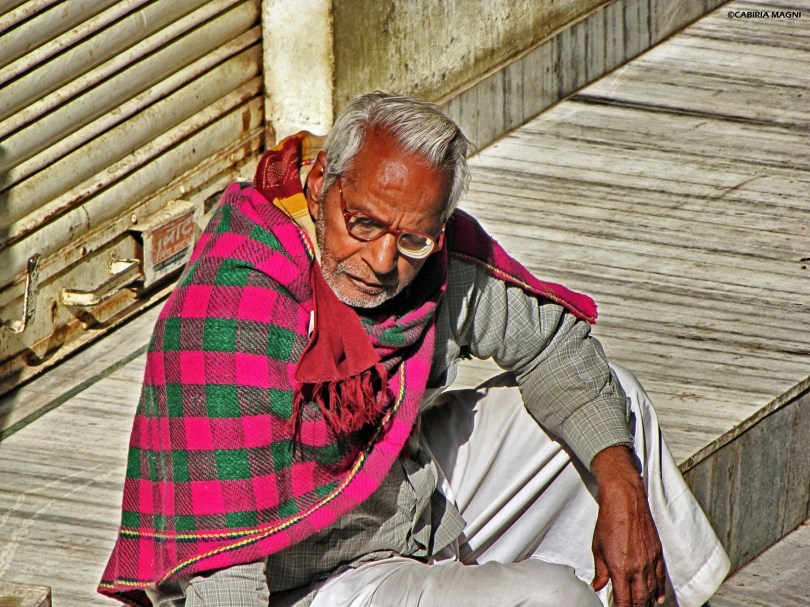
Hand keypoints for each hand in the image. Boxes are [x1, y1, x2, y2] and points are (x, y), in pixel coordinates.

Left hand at [590, 446, 665, 606]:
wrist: (625, 501)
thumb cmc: (609, 521)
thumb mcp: (598, 548)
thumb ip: (600, 571)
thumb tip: (598, 586)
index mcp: (620, 569)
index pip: (623, 600)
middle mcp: (637, 568)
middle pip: (640, 600)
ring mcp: (649, 562)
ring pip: (651, 592)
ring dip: (648, 603)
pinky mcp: (657, 553)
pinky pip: (660, 578)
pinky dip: (659, 590)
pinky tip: (658, 598)